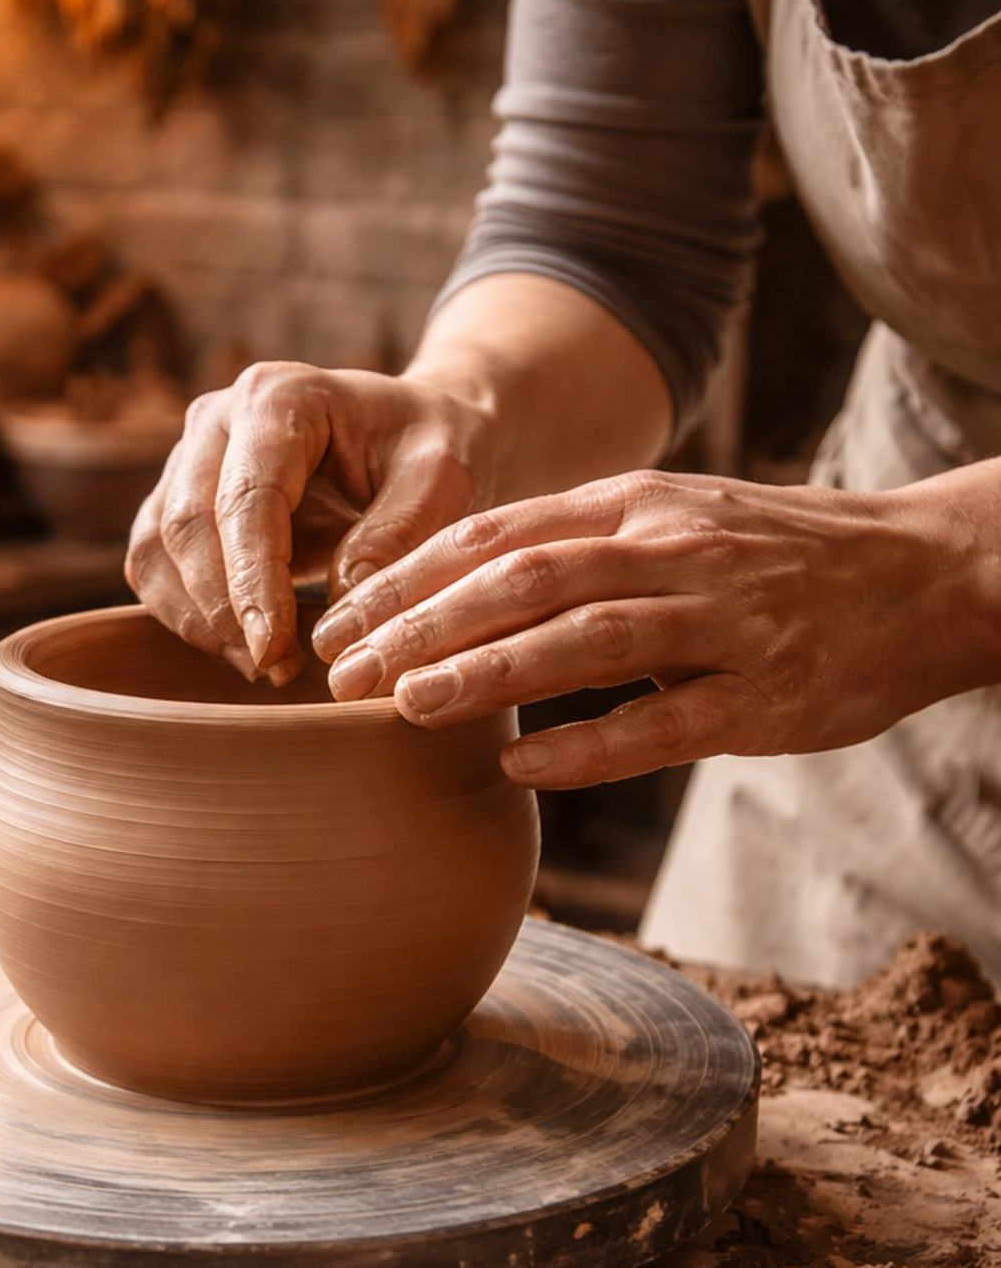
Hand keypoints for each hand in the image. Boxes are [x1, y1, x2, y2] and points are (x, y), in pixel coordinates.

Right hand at [126, 362, 497, 682]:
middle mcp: (217, 418)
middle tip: (274, 670)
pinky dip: (188, 617)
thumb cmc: (430, 450)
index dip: (252, 581)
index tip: (272, 649)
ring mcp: (189, 458)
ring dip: (197, 621)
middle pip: (186, 526)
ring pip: (156, 550)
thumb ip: (398, 533)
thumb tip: (340, 603)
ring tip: (263, 667)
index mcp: (280, 397)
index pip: (246, 499)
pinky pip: (155, 567)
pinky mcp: (178, 500)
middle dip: (223, 611)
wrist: (413, 436)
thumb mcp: (443, 479)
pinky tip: (244, 649)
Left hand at [311, 467, 1000, 785]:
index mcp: (642, 503)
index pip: (500, 530)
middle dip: (421, 623)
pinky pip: (662, 722)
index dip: (410, 575)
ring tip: (404, 706)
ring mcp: (723, 621)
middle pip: (523, 577)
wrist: (927, 576)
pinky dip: (586, 744)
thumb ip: (583, 542)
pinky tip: (519, 765)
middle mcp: (675, 549)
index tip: (341, 614)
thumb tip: (462, 586)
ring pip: (583, 638)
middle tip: (342, 670)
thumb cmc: (781, 557)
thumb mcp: (680, 519)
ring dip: (485, 672)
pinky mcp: (764, 696)